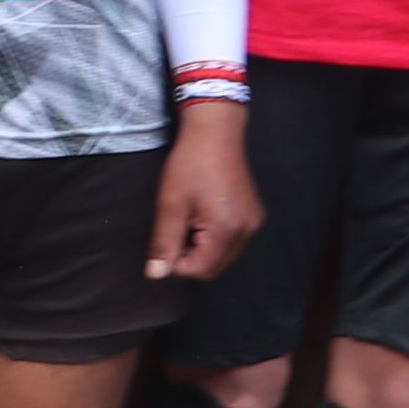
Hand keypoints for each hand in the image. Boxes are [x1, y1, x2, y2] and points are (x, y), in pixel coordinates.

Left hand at [147, 103, 263, 278]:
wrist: (214, 133)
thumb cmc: (191, 164)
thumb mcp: (170, 205)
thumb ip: (164, 243)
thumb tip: (156, 274)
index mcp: (227, 230)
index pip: (200, 270)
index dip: (177, 262)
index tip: (166, 241)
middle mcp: (246, 230)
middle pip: (214, 266)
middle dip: (190, 256)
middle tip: (176, 228)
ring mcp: (253, 222)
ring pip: (222, 255)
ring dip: (201, 247)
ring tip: (189, 218)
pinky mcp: (252, 214)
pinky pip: (232, 240)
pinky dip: (214, 237)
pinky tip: (202, 214)